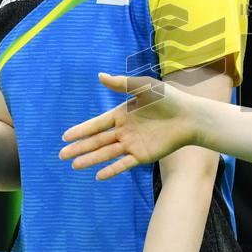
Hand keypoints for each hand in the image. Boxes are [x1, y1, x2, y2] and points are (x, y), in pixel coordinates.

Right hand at [60, 73, 196, 178]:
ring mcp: (133, 144)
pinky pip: (124, 164)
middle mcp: (124, 131)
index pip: (97, 124)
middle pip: (98, 141)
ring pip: (107, 154)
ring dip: (91, 159)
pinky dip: (112, 169)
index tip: (65, 136)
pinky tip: (98, 175)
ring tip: (74, 165)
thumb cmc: (169, 98)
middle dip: (80, 147)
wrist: (190, 116)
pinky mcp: (143, 156)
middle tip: (61, 155)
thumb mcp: (144, 87)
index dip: (81, 130)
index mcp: (122, 114)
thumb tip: (100, 76)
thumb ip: (122, 84)